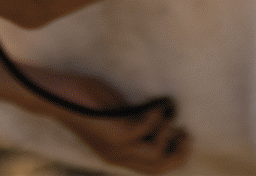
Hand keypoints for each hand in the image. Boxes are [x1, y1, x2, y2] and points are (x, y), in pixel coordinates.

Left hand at [0, 64, 190, 173]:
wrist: (61, 97)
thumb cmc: (90, 100)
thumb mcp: (119, 114)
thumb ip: (137, 120)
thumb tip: (166, 115)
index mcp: (121, 154)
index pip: (155, 169)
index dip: (178, 156)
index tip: (184, 132)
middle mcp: (119, 156)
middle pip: (159, 167)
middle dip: (180, 150)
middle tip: (183, 128)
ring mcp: (116, 147)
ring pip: (155, 155)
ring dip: (167, 129)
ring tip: (163, 111)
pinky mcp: (114, 134)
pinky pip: (146, 128)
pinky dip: (156, 112)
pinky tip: (154, 101)